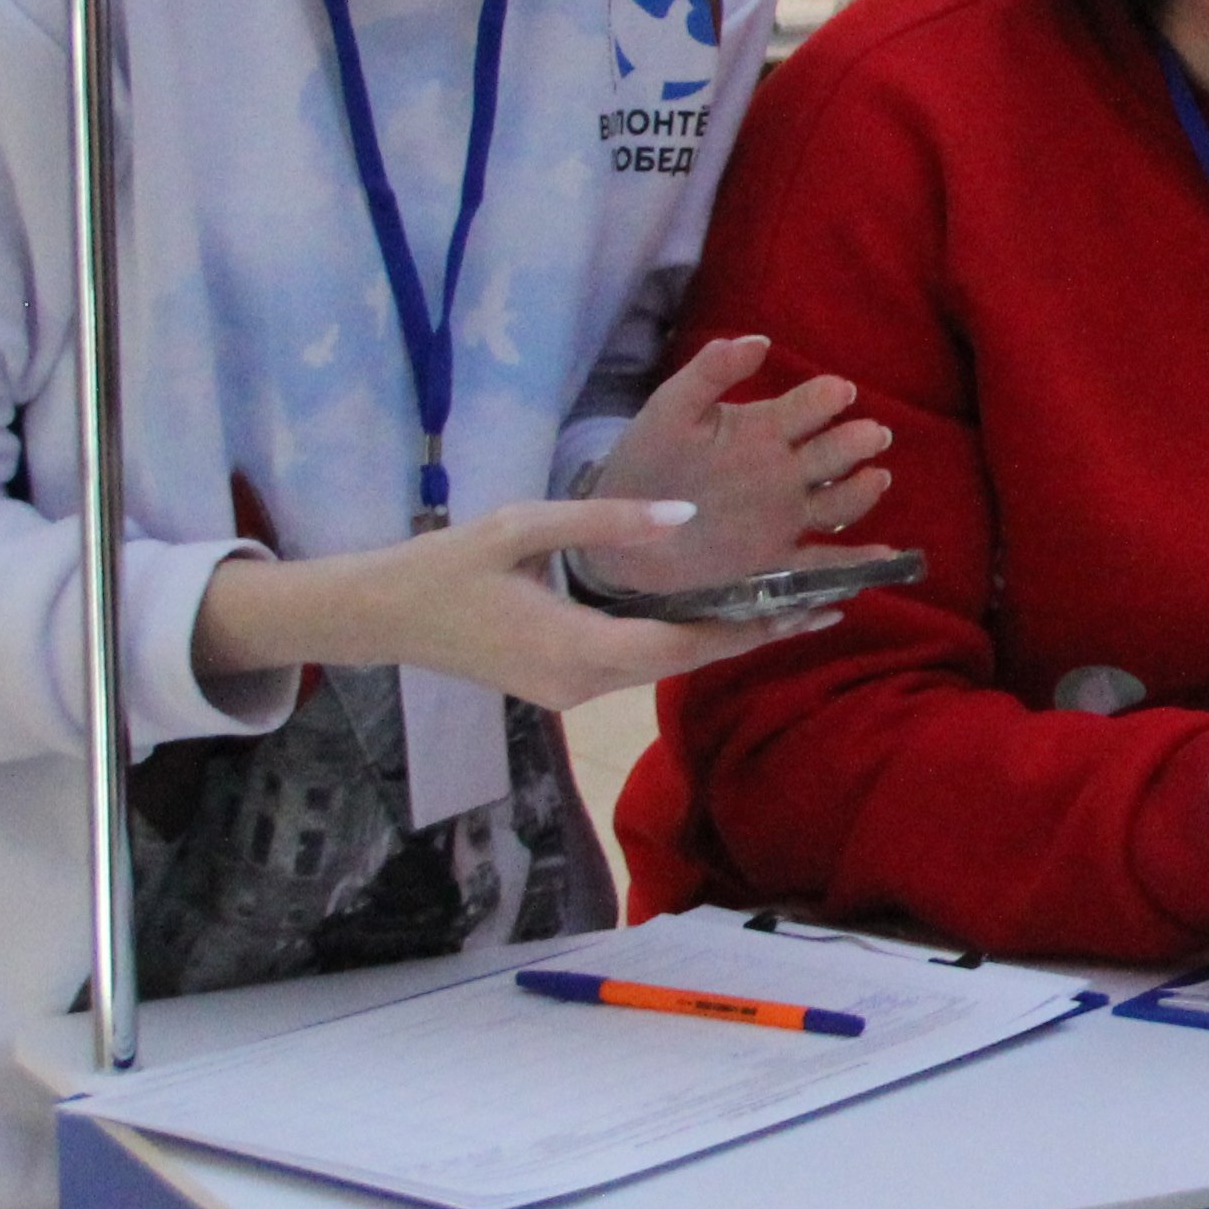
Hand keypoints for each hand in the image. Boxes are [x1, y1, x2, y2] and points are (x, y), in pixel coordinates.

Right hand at [192, 497, 809, 708]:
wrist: (381, 615)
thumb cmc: (448, 564)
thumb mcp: (525, 525)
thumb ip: (607, 520)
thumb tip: (686, 516)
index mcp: (577, 648)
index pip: (684, 645)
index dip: (752, 628)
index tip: (812, 607)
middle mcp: (582, 683)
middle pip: (684, 661)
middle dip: (754, 633)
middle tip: (827, 602)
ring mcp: (570, 691)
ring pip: (663, 665)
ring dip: (722, 636)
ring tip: (789, 602)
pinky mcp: (562, 685)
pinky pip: (637, 664)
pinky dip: (682, 640)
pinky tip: (719, 612)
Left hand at [574, 334, 894, 597]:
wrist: (621, 526)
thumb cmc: (647, 459)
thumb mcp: (671, 409)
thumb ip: (710, 372)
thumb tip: (759, 340)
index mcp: (764, 429)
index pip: (808, 407)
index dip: (825, 398)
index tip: (839, 393)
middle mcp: (785, 470)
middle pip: (833, 452)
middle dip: (856, 442)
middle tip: (871, 435)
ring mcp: (784, 515)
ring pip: (838, 502)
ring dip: (861, 491)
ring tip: (875, 479)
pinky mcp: (775, 557)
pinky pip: (822, 560)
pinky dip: (855, 562)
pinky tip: (883, 558)